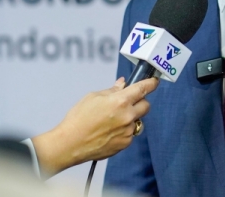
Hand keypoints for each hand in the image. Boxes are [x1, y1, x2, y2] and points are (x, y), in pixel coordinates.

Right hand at [32, 77, 158, 175]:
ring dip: (131, 118)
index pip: (143, 89)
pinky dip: (124, 130)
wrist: (70, 144)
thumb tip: (123, 84)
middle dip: (140, 102)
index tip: (154, 82)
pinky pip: (130, 133)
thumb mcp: (93, 97)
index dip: (151, 84)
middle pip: (146, 105)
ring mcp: (127, 131)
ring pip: (137, 120)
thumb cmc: (78, 119)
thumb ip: (112, 90)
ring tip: (112, 120)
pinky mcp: (124, 144)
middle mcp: (128, 116)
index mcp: (120, 101)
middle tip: (127, 102)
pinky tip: (109, 131)